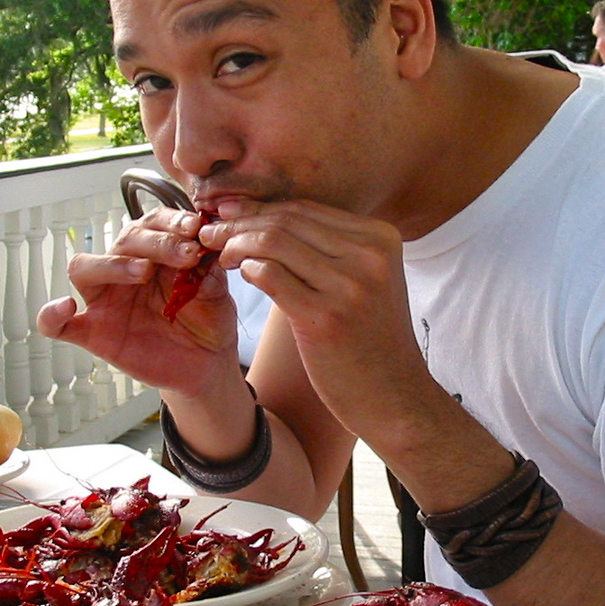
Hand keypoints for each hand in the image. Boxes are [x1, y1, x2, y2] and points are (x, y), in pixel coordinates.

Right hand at [36, 207, 239, 396]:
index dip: (170, 222)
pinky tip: (63, 307)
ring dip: (111, 264)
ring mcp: (105, 301)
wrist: (206, 364)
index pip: (151, 224)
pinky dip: (50, 316)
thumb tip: (204, 247)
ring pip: (84, 269)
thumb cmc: (208, 321)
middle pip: (122, 241)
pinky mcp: (93, 333)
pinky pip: (58, 326)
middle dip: (155, 242)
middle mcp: (124, 271)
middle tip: (185, 254)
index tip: (194, 227)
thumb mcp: (216, 293)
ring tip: (143, 271)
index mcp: (153, 254)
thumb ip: (207, 271)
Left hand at [203, 199, 435, 440]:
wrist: (394, 397)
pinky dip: (247, 269)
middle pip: (287, 220)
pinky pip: (270, 276)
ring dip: (235, 243)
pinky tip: (239, 274)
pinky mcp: (326, 317)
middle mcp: (370, 255)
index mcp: (381, 237)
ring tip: (218, 254)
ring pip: (273, 242)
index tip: (228, 212)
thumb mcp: (365, 281)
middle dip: (240, 221)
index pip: (305, 208)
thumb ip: (330, 249)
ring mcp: (350, 286)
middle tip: (210, 231)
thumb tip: (267, 219)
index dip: (259, 207)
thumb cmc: (371, 340)